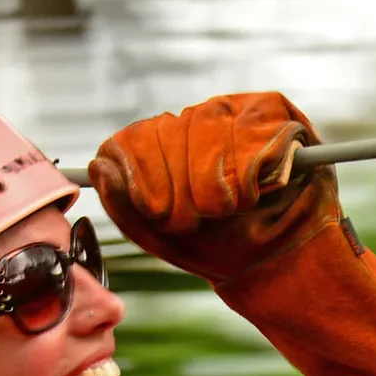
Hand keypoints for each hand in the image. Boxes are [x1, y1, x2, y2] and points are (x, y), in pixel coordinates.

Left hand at [88, 93, 339, 282]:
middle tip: (198, 219)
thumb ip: (122, 204)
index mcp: (168, 141)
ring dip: (218, 185)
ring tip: (232, 209)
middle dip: (183, 190)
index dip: (147, 179)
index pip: (140, 138)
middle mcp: (201, 119)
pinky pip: (253, 132)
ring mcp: (238, 110)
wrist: (274, 266)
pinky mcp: (278, 112)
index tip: (162, 215)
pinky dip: (251, 174)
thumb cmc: (216, 249)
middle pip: (174, 133)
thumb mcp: (157, 235)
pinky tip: (257, 194)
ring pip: (211, 129)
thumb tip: (98, 166)